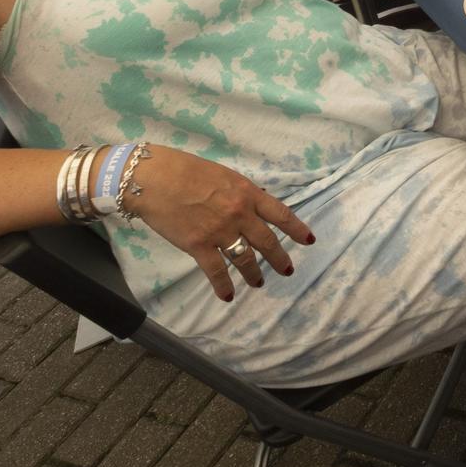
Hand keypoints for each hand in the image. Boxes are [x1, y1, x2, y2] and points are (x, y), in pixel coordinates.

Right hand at [124, 146, 314, 301]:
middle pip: (267, 241)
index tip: (309, 240)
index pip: (281, 214)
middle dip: (279, 259)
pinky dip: (223, 286)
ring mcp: (220, 232)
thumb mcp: (224, 175)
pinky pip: (216, 272)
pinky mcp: (199, 246)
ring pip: (245, 259)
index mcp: (248, 193)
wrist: (156, 178)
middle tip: (287, 270)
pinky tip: (227, 296)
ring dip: (254, 273)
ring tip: (258, 282)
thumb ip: (240, 192)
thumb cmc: (186, 170)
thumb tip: (252, 205)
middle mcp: (240, 214)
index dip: (297, 229)